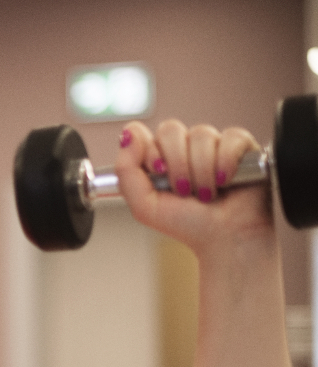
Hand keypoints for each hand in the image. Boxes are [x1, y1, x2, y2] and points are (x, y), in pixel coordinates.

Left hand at [114, 120, 274, 256]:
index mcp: (157, 158)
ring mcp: (211, 144)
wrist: (224, 236)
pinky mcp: (241, 145)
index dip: (148, 150)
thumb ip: (126, 171)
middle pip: (170, 130)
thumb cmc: (186, 223)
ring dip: (201, 171)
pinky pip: (230, 136)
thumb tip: (127, 135)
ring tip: (206, 193)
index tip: (158, 172)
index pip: (141, 132)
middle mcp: (182, 147)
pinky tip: (226, 182)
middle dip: (176, 164)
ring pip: (200, 134)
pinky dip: (226, 162)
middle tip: (183, 190)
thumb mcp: (144, 205)